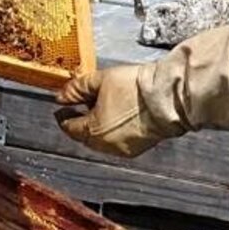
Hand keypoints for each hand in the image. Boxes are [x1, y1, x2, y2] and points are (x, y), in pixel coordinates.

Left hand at [55, 65, 169, 158]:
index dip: (64, 115)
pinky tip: (119, 115)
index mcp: (92, 131)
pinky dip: (113, 131)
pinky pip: (117, 142)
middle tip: (83, 104)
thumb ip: (77, 89)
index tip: (64, 107)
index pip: (69, 127)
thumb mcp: (100, 80)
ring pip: (101, 140)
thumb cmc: (136, 89)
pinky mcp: (138, 148)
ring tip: (104, 107)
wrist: (167, 98)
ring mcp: (122, 149)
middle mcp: (105, 145)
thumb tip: (62, 96)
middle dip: (81, 120)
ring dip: (97, 127)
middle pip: (84, 135)